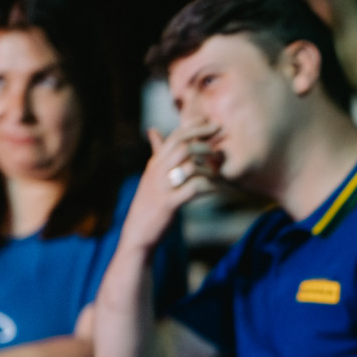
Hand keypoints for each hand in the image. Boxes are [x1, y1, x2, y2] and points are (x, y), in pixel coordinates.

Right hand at [120, 122, 221, 251]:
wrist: (137, 233)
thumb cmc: (148, 203)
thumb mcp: (150, 175)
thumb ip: (157, 153)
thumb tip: (153, 130)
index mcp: (154, 163)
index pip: (175, 137)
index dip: (194, 127)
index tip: (211, 122)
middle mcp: (156, 171)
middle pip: (183, 146)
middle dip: (205, 142)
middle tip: (219, 147)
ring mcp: (162, 187)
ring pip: (190, 166)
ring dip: (209, 168)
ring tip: (219, 173)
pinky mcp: (168, 204)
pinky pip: (194, 189)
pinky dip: (209, 187)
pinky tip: (217, 190)